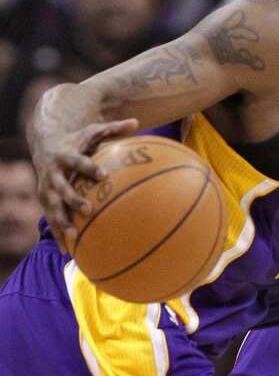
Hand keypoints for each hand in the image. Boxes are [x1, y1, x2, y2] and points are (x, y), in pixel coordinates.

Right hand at [34, 119, 138, 250]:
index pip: (77, 161)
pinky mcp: (45, 202)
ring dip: (62, 222)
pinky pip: (51, 220)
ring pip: (52, 208)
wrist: (45, 144)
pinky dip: (59, 235)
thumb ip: (113, 129)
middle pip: (61, 187)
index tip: (102, 174)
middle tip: (88, 209)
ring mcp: (46, 189)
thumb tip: (137, 122)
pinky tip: (68, 253)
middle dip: (72, 199)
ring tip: (74, 237)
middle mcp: (52, 174)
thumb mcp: (93, 131)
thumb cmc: (77, 141)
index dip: (88, 167)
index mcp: (65, 155)